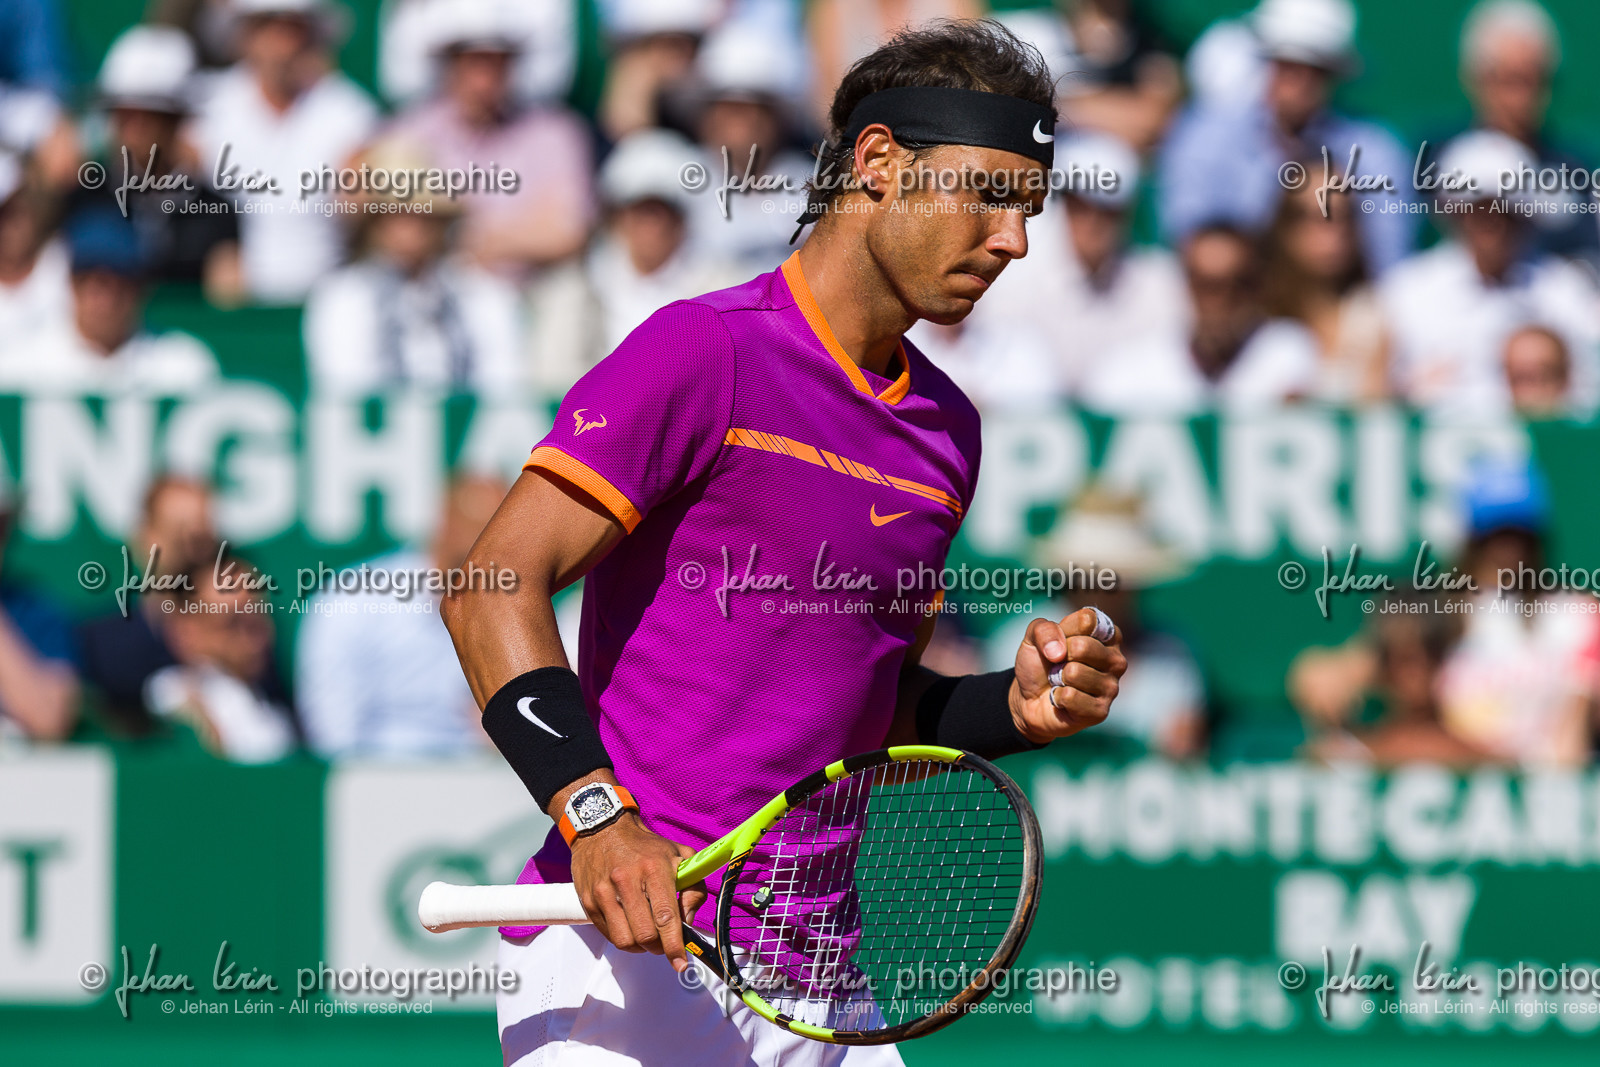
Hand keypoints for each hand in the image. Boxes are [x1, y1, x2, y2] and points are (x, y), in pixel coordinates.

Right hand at [568, 813, 707, 971]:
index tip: (680, 961)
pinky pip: (608, 934)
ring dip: (640, 947)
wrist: (602, 828)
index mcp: (654, 868)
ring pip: (625, 940)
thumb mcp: (680, 856)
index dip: (674, 945)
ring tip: (647, 936)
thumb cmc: (644, 846)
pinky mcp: (588, 900)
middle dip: (658, 947)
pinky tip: (630, 927)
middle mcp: (627, 880)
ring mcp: (604, 892)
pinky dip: (623, 938)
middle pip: (645, 934)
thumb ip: (693, 889)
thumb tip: (688, 921)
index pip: (666, 916)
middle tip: (664, 944)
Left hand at [1011, 607, 1126, 743]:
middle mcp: (1116, 660)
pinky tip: (1062, 700)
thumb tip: (1059, 652)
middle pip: (1082, 647)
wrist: (1028, 698)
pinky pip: (1071, 696)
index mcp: (1107, 636)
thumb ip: (1043, 629)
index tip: (1060, 642)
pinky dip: (1057, 697)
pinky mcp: (1101, 711)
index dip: (1063, 630)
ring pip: (1074, 672)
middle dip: (1058, 657)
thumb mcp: (1033, 637)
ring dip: (1057, 679)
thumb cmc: (1039, 664)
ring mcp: (1112, 687)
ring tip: (1061, 683)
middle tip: (1058, 666)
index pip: (1087, 620)